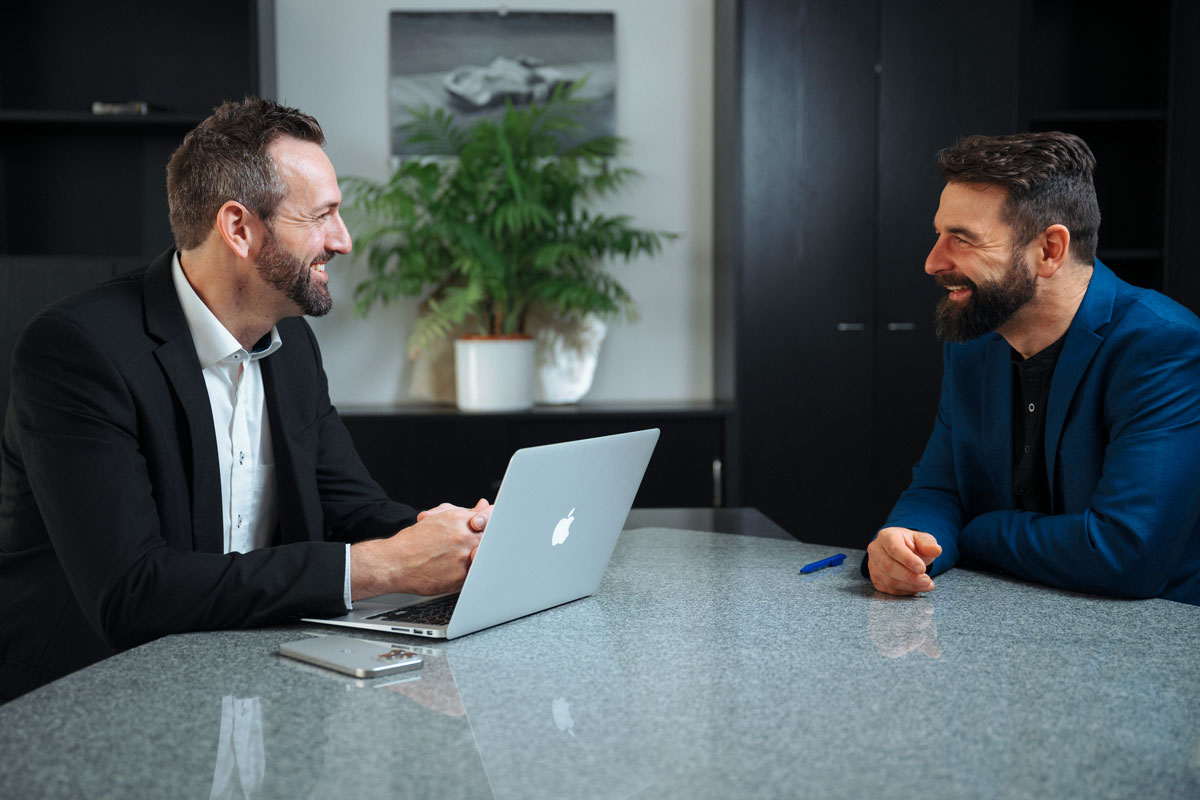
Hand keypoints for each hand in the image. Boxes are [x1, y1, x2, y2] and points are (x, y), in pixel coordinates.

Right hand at [350, 501, 489, 599]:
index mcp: (459, 519)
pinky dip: (475, 573)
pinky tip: (463, 571)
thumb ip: (464, 513)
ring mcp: (463, 557)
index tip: (492, 526)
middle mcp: (464, 536)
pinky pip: (478, 575)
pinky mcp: (460, 577)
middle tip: (479, 545)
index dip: (494, 522)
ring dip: (483, 557)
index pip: (492, 515)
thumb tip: (483, 505)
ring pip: (487, 556)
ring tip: (469, 559)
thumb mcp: (438, 519)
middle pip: (493, 536)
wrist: (394, 562)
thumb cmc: (414, 542)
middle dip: (489, 540)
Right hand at [866, 526, 941, 595]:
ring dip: (910, 586)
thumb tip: (936, 550)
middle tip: (927, 580)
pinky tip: (917, 588)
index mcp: (886, 536)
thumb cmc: (911, 545)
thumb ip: (928, 544)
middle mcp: (876, 550)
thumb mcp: (922, 540)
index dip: (908, 560)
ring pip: (888, 580)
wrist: (902, 552)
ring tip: (926, 584)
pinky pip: (889, 589)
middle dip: (910, 576)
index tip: (922, 569)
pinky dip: (905, 591)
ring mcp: (873, 565)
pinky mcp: (876, 579)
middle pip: (889, 566)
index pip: (894, 548)